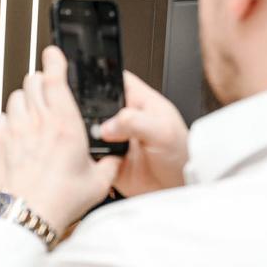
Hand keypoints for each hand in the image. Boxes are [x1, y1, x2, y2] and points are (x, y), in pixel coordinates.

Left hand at [0, 44, 121, 234]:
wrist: (27, 217)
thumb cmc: (59, 202)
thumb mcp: (99, 182)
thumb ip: (110, 162)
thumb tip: (116, 155)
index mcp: (65, 126)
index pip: (56, 77)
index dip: (55, 60)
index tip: (55, 54)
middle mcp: (37, 123)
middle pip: (32, 81)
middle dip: (41, 80)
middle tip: (47, 88)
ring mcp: (14, 131)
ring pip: (15, 97)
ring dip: (25, 100)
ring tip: (33, 113)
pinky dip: (6, 120)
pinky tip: (15, 131)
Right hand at [96, 69, 189, 197]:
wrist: (177, 189)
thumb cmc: (182, 155)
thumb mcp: (163, 131)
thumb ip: (136, 122)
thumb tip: (109, 124)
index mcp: (138, 99)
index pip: (113, 78)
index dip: (98, 78)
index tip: (86, 86)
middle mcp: (122, 117)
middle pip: (93, 104)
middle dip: (85, 111)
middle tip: (93, 125)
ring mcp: (112, 137)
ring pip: (86, 130)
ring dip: (84, 136)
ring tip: (96, 144)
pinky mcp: (105, 158)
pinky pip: (87, 154)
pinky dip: (86, 157)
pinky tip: (96, 160)